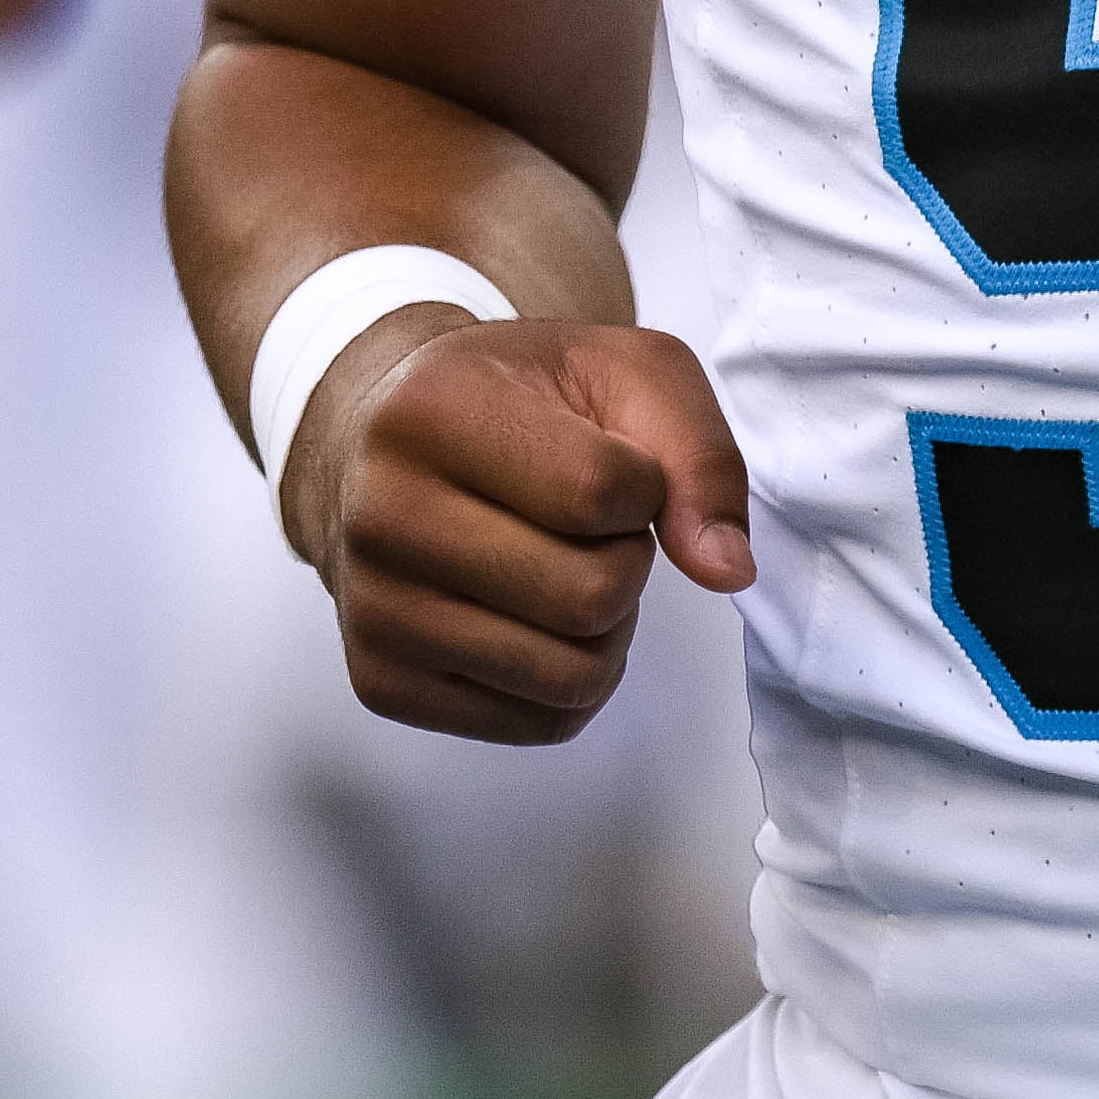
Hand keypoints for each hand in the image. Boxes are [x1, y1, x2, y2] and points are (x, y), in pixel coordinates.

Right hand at [286, 309, 753, 745]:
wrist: (385, 444)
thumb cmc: (517, 401)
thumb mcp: (625, 374)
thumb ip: (699, 456)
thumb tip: (726, 570)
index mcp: (431, 411)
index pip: (601, 492)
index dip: (645, 486)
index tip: (609, 462)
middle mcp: (381, 513)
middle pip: (590, 596)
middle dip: (626, 564)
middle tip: (586, 528)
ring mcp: (372, 608)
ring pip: (571, 676)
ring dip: (606, 630)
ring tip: (563, 570)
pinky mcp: (380, 681)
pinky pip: (539, 724)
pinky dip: (570, 682)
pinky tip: (531, 618)